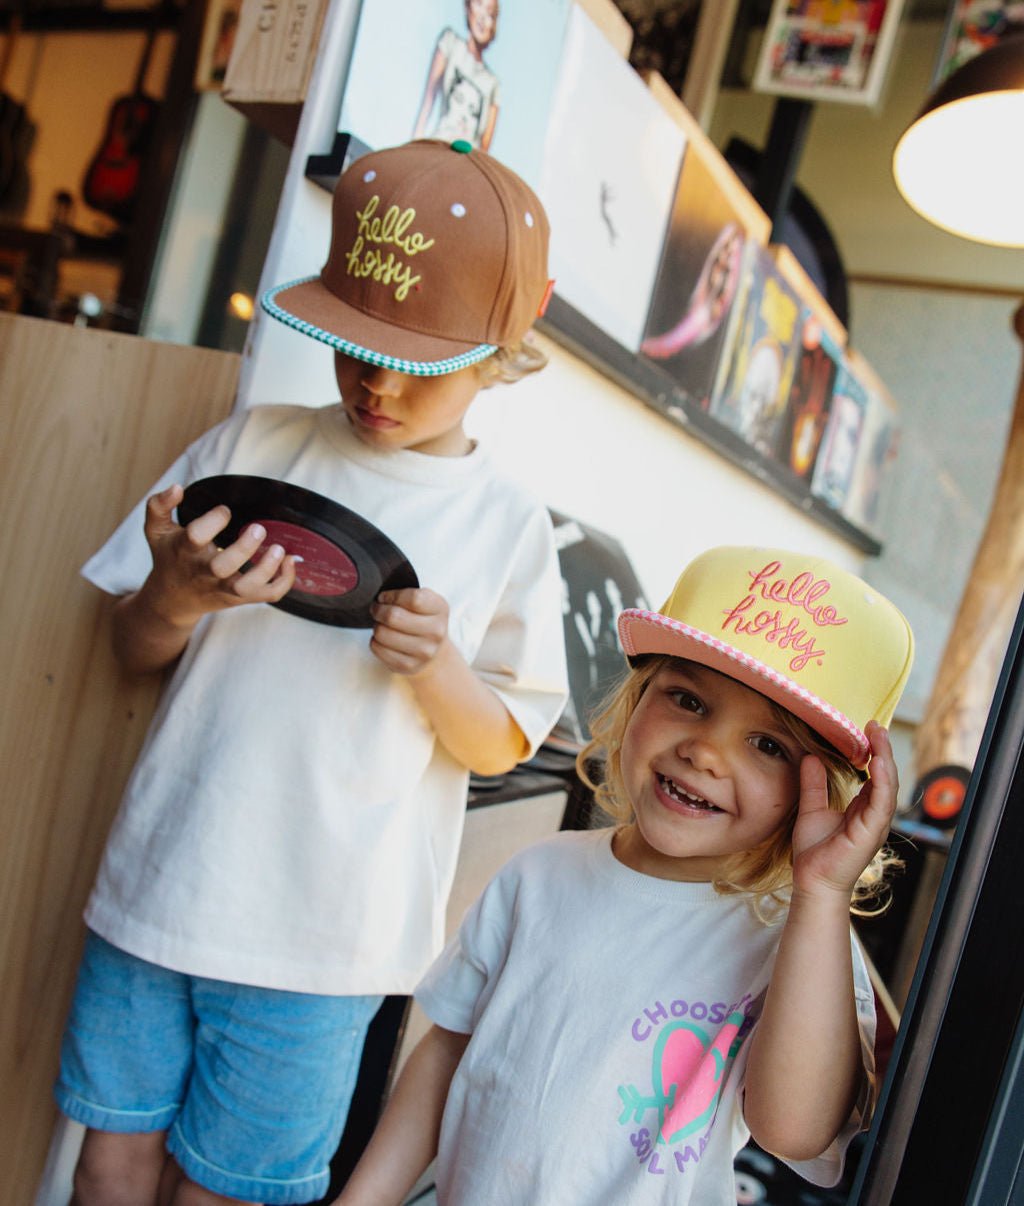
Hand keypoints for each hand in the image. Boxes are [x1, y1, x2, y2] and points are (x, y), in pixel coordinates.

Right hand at [138, 484, 297, 626]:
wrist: (171, 601)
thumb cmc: (169, 558)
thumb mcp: (156, 531)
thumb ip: (159, 505)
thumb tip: (176, 487)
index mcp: (184, 551)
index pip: (195, 536)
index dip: (213, 521)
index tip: (225, 510)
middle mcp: (203, 571)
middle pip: (222, 567)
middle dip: (243, 549)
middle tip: (258, 529)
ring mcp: (223, 587)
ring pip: (245, 587)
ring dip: (266, 569)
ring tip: (280, 549)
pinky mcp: (239, 598)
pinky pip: (266, 596)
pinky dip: (283, 582)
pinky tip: (289, 561)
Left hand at [369, 587, 449, 675]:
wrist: (434, 651)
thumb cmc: (423, 619)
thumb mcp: (425, 600)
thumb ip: (407, 593)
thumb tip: (380, 596)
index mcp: (441, 609)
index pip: (413, 598)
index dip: (392, 595)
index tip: (385, 597)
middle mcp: (436, 632)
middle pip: (394, 616)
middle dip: (378, 610)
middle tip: (377, 609)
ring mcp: (424, 652)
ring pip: (382, 633)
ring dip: (376, 626)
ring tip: (382, 624)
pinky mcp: (408, 666)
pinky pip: (378, 648)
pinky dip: (375, 641)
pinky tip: (383, 639)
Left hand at [790, 722, 898, 901]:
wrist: (811, 880)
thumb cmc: (814, 851)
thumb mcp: (812, 808)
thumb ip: (814, 784)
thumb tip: (811, 757)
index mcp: (863, 810)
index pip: (875, 776)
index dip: (874, 753)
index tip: (868, 730)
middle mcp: (874, 815)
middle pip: (886, 777)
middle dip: (883, 750)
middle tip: (876, 726)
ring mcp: (876, 824)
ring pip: (888, 786)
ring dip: (886, 759)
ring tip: (880, 736)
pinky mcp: (871, 832)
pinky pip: (882, 802)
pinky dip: (882, 780)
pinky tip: (877, 762)